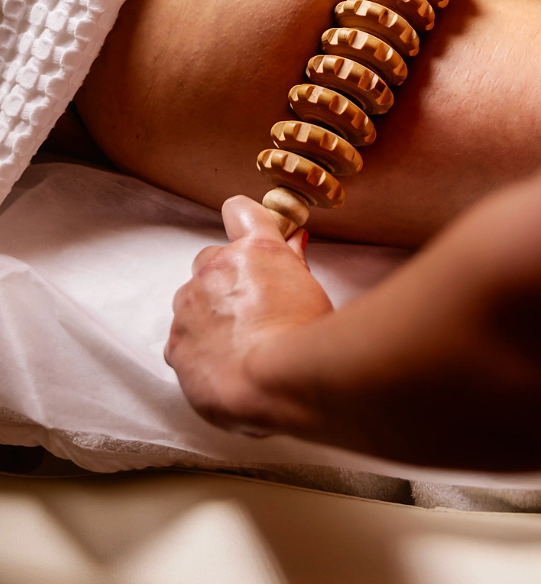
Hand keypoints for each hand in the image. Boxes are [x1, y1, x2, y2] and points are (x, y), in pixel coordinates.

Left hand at [165, 194, 332, 432]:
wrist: (273, 384)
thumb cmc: (303, 338)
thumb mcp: (311, 292)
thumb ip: (294, 263)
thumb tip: (295, 241)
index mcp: (255, 250)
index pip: (239, 211)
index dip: (244, 221)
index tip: (250, 237)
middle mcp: (216, 269)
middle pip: (210, 260)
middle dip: (225, 279)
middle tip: (253, 308)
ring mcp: (191, 304)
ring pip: (192, 300)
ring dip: (208, 314)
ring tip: (239, 345)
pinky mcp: (175, 342)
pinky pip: (182, 339)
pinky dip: (198, 349)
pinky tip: (223, 366)